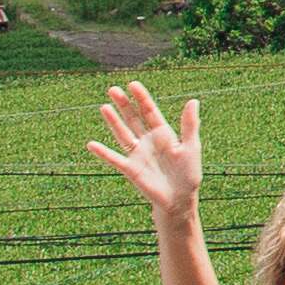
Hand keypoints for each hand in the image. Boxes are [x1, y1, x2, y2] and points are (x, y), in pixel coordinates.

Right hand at [86, 83, 206, 220]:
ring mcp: (137, 154)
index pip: (150, 111)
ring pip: (122, 133)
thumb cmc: (188, 174)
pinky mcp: (131, 169)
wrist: (180, 200)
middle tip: (113, 89)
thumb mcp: (191, 147)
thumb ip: (190, 125)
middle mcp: (147, 141)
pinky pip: (115, 159)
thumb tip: (193, 101)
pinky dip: (103, 153)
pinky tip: (91, 144)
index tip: (133, 84)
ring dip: (113, 121)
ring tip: (104, 106)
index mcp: (163, 134)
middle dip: (124, 104)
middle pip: (133, 119)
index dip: (142, 98)